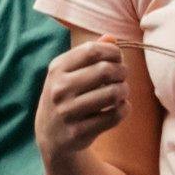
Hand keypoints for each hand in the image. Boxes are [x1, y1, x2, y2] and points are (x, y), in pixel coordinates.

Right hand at [34, 39, 126, 164]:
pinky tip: (120, 107)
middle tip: (123, 76)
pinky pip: (114, 116)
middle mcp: (60, 88)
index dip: (112, 52)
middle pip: (105, 70)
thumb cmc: (65, 97)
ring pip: (112, 94)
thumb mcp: (69, 72)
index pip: (92, 50)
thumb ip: (89, 54)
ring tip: (122, 92)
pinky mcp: (78, 132)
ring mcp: (67, 112)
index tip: (118, 58)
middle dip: (122, 71)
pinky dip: (124, 109)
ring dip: (124, 91)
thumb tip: (111, 38)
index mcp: (57, 68)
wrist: (49, 135)